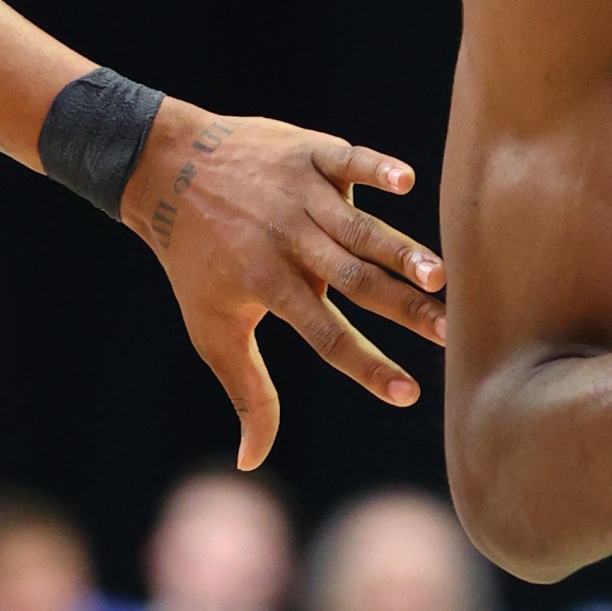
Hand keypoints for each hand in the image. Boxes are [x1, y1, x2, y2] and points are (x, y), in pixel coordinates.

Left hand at [121, 100, 448, 470]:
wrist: (164, 168)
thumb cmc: (195, 259)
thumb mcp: (211, 328)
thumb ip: (247, 391)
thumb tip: (250, 460)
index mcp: (267, 284)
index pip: (326, 335)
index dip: (367, 366)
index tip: (408, 393)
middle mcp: (287, 240)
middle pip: (353, 280)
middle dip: (402, 306)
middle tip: (447, 330)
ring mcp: (298, 193)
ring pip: (358, 227)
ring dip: (399, 250)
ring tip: (440, 275)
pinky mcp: (308, 151)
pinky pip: (346, 159)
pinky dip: (374, 168)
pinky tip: (404, 181)